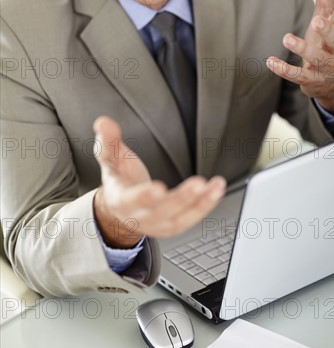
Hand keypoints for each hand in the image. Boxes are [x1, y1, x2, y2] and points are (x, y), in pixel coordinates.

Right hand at [93, 116, 225, 247]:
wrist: (120, 207)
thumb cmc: (119, 178)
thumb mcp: (111, 157)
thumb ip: (109, 140)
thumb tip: (103, 122)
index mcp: (121, 199)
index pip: (131, 200)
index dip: (144, 196)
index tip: (158, 188)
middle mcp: (139, 216)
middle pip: (160, 211)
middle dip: (180, 199)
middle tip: (198, 184)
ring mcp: (157, 224)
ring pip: (179, 218)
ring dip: (199, 204)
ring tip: (214, 187)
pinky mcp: (172, 225)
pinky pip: (190, 218)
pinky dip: (205, 206)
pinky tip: (215, 191)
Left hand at [267, 0, 333, 113]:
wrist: (333, 82)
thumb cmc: (327, 42)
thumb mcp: (326, 16)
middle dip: (326, 30)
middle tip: (317, 21)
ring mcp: (324, 66)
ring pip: (316, 58)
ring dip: (302, 48)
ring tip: (286, 38)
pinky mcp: (311, 80)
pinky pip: (298, 75)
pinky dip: (284, 69)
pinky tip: (270, 62)